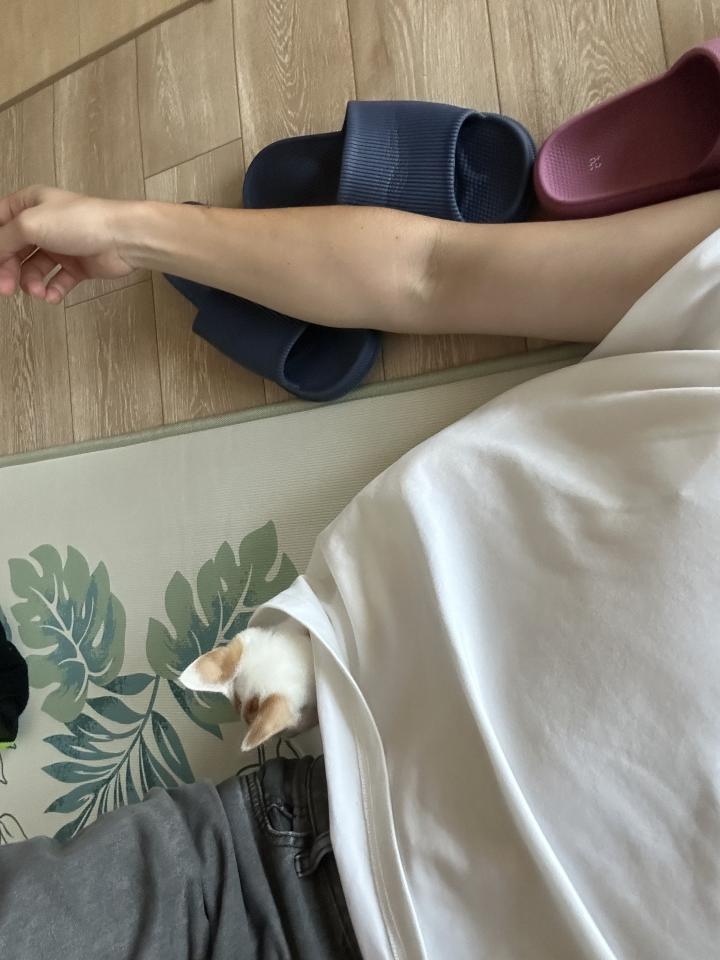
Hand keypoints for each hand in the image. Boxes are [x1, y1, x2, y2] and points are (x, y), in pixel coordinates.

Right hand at [0, 185, 134, 302]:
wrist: (123, 238)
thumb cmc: (82, 221)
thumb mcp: (30, 224)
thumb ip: (4, 239)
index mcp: (30, 205)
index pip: (0, 224)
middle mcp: (44, 224)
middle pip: (14, 250)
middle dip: (9, 270)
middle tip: (6, 287)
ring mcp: (61, 246)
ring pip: (34, 269)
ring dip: (31, 283)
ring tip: (38, 291)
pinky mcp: (78, 265)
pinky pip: (57, 281)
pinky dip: (53, 290)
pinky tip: (52, 295)